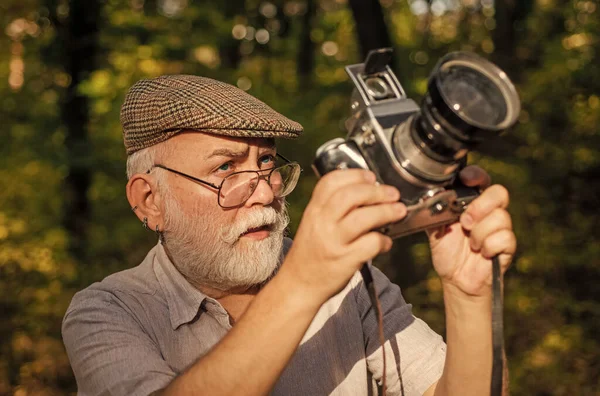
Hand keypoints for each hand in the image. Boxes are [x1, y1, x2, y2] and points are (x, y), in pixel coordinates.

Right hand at [281, 169, 406, 302]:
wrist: (299, 284)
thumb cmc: (312, 251)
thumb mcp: (314, 223)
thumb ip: (333, 207)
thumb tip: (368, 191)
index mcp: (314, 210)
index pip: (331, 182)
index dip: (354, 175)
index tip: (371, 177)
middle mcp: (321, 222)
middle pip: (350, 196)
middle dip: (377, 191)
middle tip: (393, 194)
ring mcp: (333, 242)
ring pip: (363, 218)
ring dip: (387, 212)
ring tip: (399, 211)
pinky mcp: (345, 260)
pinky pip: (370, 244)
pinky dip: (383, 240)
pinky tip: (385, 242)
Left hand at [427, 166, 515, 296]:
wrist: (455, 279)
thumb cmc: (447, 252)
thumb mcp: (434, 230)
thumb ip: (434, 212)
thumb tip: (431, 197)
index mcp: (470, 203)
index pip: (481, 180)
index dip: (476, 176)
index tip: (466, 180)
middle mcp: (488, 211)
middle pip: (499, 193)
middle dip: (480, 207)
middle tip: (465, 222)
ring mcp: (499, 228)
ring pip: (501, 217)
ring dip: (480, 233)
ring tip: (471, 244)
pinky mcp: (507, 245)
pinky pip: (504, 238)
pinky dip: (488, 247)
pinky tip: (481, 253)